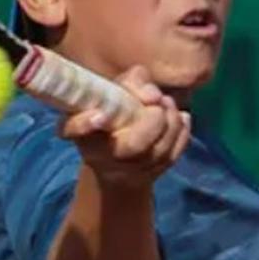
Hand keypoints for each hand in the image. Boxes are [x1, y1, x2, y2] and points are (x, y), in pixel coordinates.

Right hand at [58, 66, 191, 188]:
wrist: (115, 159)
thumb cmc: (112, 115)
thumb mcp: (111, 94)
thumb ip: (129, 83)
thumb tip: (152, 94)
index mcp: (83, 133)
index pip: (76, 130)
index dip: (85, 124)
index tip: (98, 116)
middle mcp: (101, 157)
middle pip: (133, 145)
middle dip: (153, 121)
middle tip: (159, 100)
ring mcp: (128, 172)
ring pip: (159, 151)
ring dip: (171, 122)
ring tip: (168, 103)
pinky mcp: (151, 176)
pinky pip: (174, 155)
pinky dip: (182, 133)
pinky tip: (181, 118)